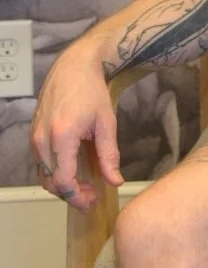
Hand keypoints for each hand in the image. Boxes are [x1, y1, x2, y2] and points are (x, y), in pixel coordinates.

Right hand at [30, 48, 123, 211]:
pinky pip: (40, 162)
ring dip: (61, 185)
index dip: (77, 197)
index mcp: (62, 136)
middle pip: (50, 182)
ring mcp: (35, 136)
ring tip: (83, 184)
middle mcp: (43, 139)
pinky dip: (53, 172)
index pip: (63, 181)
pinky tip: (71, 169)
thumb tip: (115, 181)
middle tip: (91, 194)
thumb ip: (109, 155)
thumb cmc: (92, 91)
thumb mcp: (106, 123)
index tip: (92, 200)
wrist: (74, 67)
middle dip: (70, 194)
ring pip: (43, 175)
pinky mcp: (33, 133)